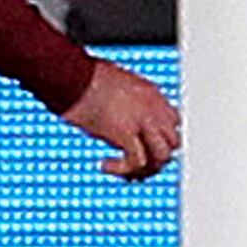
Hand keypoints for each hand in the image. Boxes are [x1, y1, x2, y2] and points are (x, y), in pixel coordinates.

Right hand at [59, 60, 181, 180]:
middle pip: (173, 142)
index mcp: (152, 94)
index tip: (143, 145)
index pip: (173, 122)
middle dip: (157, 158)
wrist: (72, 75)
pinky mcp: (126, 132)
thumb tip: (117, 116)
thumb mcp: (115, 84)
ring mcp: (143, 120)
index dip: (159, 138)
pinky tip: (104, 165)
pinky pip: (138, 162)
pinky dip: (123, 170)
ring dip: (145, 169)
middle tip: (136, 166)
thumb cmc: (84, 76)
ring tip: (124, 171)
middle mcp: (153, 108)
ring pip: (162, 156)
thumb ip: (125, 100)